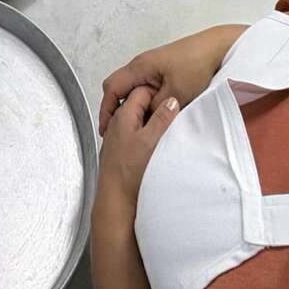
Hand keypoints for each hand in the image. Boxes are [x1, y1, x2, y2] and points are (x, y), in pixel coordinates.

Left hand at [94, 84, 179, 227]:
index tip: (172, 97)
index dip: (158, 91)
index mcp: (123, 115)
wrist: (116, 198)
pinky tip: (155, 143)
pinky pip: (135, 132)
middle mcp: (117, 122)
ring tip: (166, 128)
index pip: (141, 90)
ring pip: (137, 118)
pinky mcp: (121, 148)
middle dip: (155, 104)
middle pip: (138, 103)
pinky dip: (146, 132)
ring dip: (151, 120)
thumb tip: (171, 101)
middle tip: (172, 112)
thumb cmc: (128, 172)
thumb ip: (161, 118)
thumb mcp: (150, 141)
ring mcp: (118, 136)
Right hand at [99, 24, 243, 136]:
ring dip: (133, 106)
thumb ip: (155, 108)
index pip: (112, 88)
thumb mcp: (176, 93)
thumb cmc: (196, 64)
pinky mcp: (161, 70)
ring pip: (133, 89)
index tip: (106, 128)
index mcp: (139, 67)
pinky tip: (152, 113)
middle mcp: (141, 65)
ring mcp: (151, 67)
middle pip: (118, 88)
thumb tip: (143, 120)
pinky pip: (144, 87)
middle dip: (116, 109)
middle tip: (119, 128)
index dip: (106, 109)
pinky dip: (143, 101)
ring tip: (137, 124)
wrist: (216, 48)